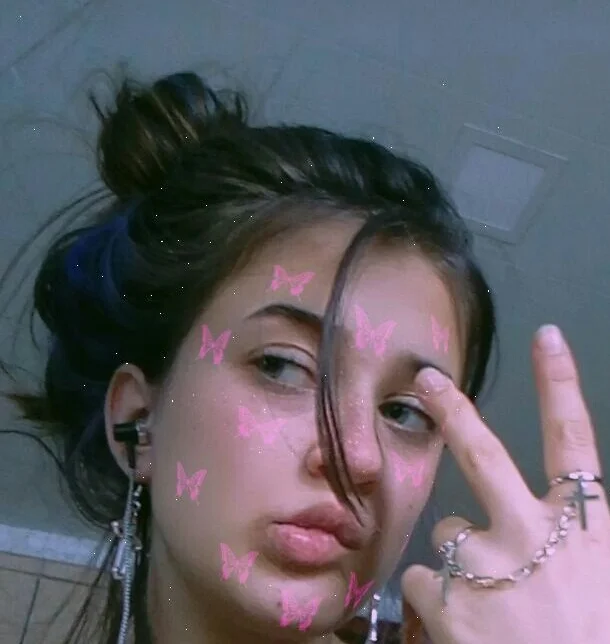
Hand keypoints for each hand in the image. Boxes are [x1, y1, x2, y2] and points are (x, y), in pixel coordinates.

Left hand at [401, 325, 609, 643]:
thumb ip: (586, 539)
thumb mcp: (606, 576)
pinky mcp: (447, 599)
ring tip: (486, 600)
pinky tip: (460, 625)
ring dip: (459, 556)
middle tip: (429, 378)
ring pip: (449, 531)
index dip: (560, 385)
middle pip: (486, 455)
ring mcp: (487, 565)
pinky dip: (434, 596)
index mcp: (584, 530)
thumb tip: (574, 507)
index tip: (548, 337)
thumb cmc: (598, 636)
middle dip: (455, 411)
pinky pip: (423, 579)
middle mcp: (533, 535)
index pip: (575, 442)